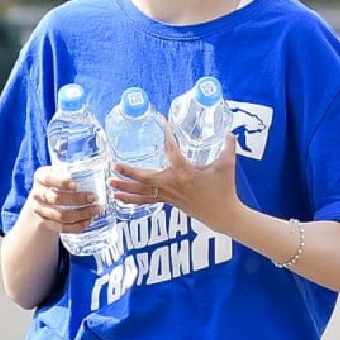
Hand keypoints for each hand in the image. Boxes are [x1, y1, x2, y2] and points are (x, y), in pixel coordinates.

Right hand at [26, 164, 102, 234]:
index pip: (47, 179)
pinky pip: (61, 228)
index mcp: (40, 177)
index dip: (62, 183)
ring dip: (80, 214)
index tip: (77, 185)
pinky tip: (88, 221)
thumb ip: (73, 170)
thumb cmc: (58, 181)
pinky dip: (76, 226)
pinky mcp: (45, 223)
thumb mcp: (60, 172)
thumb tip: (101, 166)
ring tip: (96, 210)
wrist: (42, 200)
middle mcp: (37, 194)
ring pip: (60, 215)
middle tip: (94, 198)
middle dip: (77, 199)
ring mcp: (39, 210)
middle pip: (56, 199)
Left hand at [108, 124, 244, 234]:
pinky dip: (133, 199)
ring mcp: (169, 195)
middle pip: (146, 178)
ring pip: (143, 192)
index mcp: (185, 172)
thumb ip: (228, 147)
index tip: (162, 124)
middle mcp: (173, 184)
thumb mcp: (227, 165)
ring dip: (125, 189)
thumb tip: (230, 132)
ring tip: (110, 184)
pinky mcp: (169, 202)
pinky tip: (120, 198)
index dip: (167, 136)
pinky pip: (148, 200)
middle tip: (115, 166)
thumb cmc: (224, 189)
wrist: (222, 214)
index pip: (172, 151)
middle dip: (129, 173)